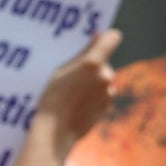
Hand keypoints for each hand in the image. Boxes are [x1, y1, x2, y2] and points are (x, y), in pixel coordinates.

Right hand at [32, 29, 120, 152]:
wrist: (56, 131)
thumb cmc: (53, 97)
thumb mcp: (62, 70)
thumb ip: (83, 53)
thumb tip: (98, 35)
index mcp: (93, 63)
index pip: (113, 38)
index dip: (107, 38)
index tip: (99, 40)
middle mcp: (106, 75)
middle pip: (104, 62)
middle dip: (93, 66)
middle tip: (73, 77)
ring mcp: (109, 91)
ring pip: (104, 78)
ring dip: (95, 82)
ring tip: (73, 93)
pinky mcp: (109, 104)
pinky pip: (104, 93)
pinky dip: (95, 95)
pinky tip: (79, 103)